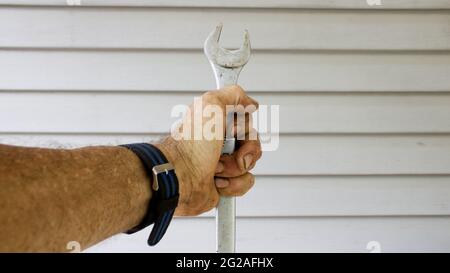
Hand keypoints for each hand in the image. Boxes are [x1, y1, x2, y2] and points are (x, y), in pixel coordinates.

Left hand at [156, 85, 261, 215]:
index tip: (231, 127)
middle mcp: (220, 142)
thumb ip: (234, 94)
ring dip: (235, 167)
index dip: (243, 125)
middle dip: (245, 148)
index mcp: (217, 123)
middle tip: (225, 149)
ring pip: (250, 163)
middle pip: (252, 142)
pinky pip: (246, 182)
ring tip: (216, 168)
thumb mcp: (211, 104)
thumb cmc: (190, 145)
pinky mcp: (226, 183)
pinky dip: (233, 183)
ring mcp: (224, 163)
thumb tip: (250, 103)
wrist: (181, 177)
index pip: (246, 120)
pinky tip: (217, 181)